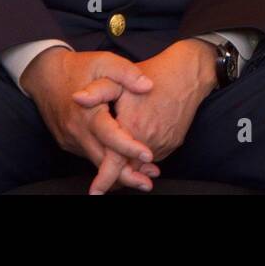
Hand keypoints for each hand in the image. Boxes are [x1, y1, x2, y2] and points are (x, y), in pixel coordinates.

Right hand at [22, 47, 160, 193]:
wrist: (44, 75)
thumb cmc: (79, 67)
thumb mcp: (105, 61)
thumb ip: (126, 73)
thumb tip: (148, 86)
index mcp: (87, 112)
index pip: (110, 135)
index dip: (129, 147)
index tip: (149, 156)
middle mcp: (77, 131)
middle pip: (102, 160)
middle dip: (126, 174)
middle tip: (149, 182)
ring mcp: (71, 140)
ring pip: (95, 162)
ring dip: (117, 173)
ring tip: (143, 178)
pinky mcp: (68, 143)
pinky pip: (89, 156)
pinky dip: (105, 164)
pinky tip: (123, 166)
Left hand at [72, 38, 219, 194]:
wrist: (188, 73)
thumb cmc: (153, 73)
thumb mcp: (121, 79)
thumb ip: (97, 91)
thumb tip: (76, 98)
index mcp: (133, 127)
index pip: (115, 163)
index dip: (103, 180)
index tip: (94, 192)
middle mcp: (149, 140)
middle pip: (128, 169)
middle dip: (116, 177)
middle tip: (103, 184)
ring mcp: (163, 143)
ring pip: (141, 165)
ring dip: (130, 165)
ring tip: (119, 163)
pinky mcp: (173, 143)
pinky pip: (155, 156)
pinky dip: (144, 158)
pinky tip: (138, 148)